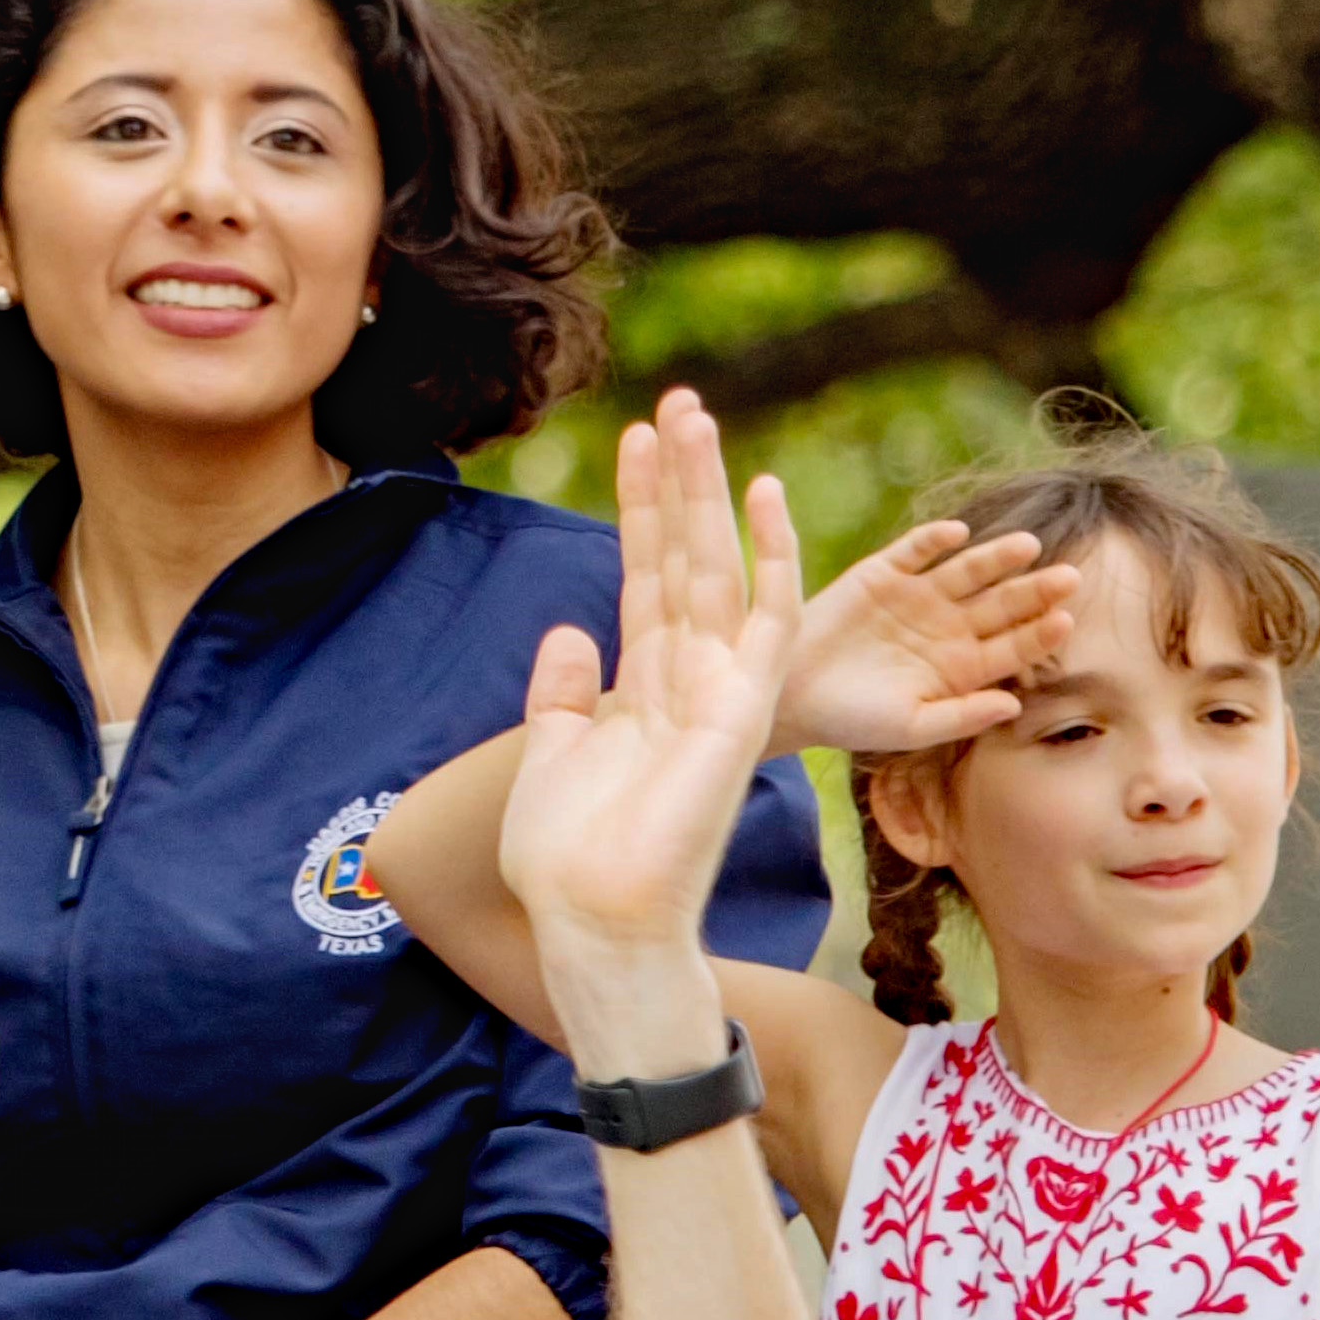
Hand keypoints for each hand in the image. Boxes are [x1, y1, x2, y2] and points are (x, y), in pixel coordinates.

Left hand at [499, 394, 792, 1045]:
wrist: (592, 920)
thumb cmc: (569, 860)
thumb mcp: (548, 755)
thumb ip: (560, 693)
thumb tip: (568, 631)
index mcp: (640, 688)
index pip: (643, 575)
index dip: (639, 507)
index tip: (632, 439)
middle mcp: (686, 678)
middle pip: (683, 555)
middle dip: (678, 478)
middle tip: (676, 399)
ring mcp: (719, 688)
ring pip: (715, 564)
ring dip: (705, 489)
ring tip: (692, 412)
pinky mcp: (743, 708)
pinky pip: (767, 616)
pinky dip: (770, 554)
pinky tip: (762, 490)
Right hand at [771, 516, 1077, 760]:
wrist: (791, 695)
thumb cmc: (854, 720)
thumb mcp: (911, 727)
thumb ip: (962, 716)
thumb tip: (1015, 706)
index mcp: (963, 666)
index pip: (1013, 646)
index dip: (1039, 634)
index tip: (1066, 621)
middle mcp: (948, 626)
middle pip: (1001, 604)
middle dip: (1034, 590)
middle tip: (1070, 578)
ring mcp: (918, 596)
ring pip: (967, 571)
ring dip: (996, 558)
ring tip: (1028, 546)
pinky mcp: (882, 572)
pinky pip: (915, 550)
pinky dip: (934, 540)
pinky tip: (958, 533)